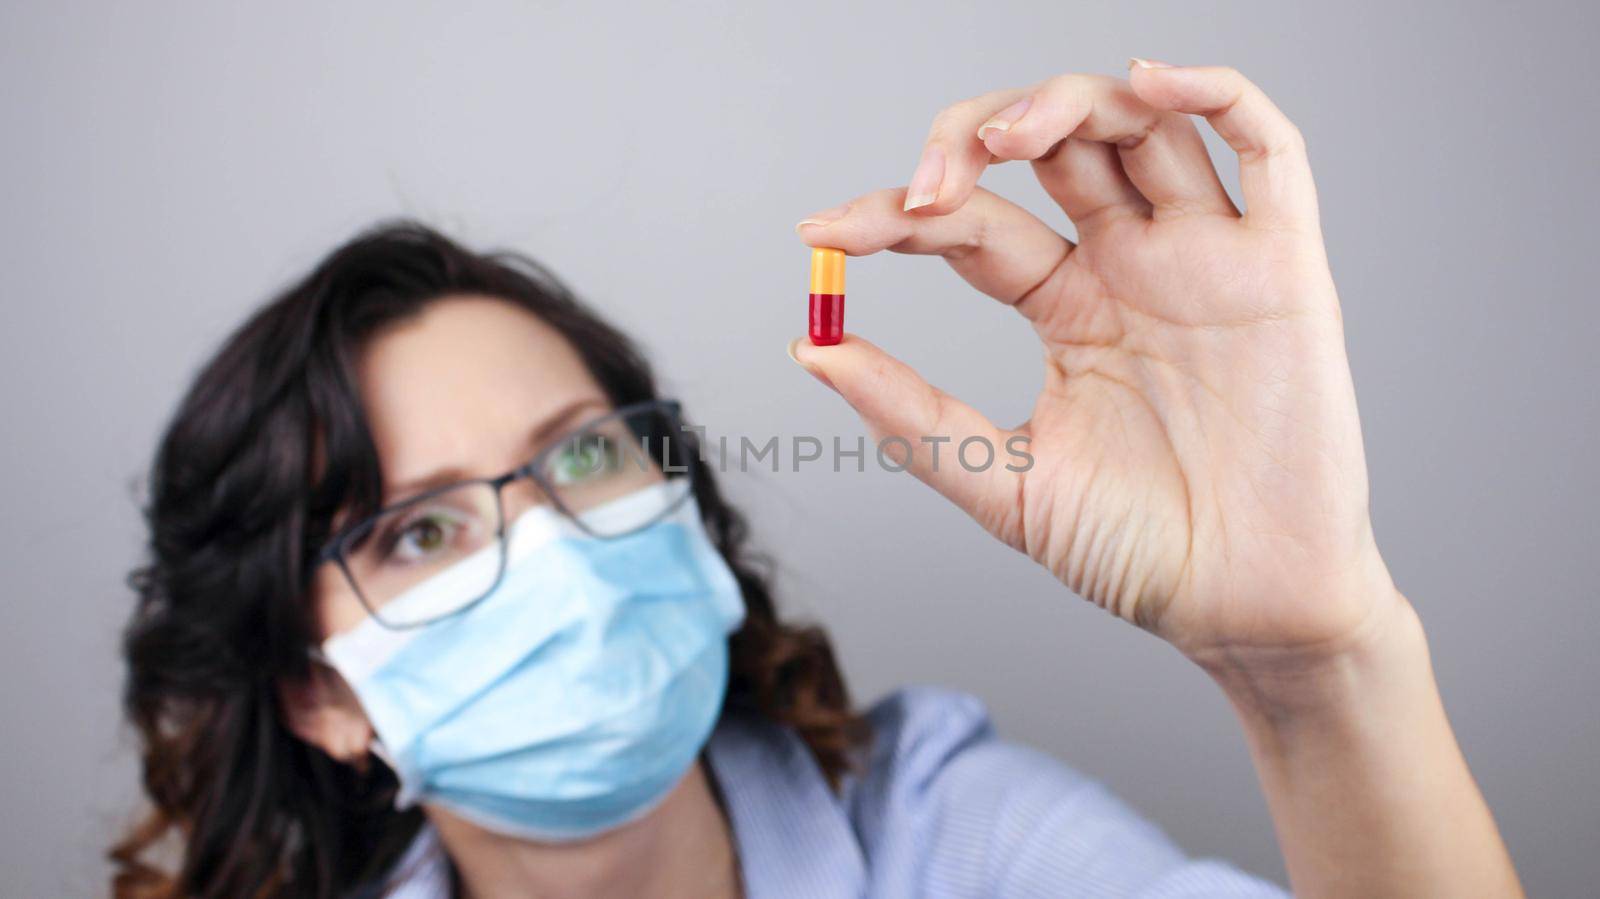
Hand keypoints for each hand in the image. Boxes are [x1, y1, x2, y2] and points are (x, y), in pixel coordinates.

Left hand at [792, 62, 1405, 672]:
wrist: (1245, 613)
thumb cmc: (1139, 554)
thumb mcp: (1004, 483)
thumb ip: (913, 416)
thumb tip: (811, 348)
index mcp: (1069, 307)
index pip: (974, 224)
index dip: (894, 214)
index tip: (821, 236)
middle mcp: (1134, 266)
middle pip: (1052, 145)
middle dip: (972, 140)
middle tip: (922, 190)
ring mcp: (1209, 258)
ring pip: (1143, 124)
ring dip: (1066, 103)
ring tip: (1004, 139)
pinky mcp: (1285, 269)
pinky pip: (1269, 151)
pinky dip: (1218, 94)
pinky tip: (1153, 79)